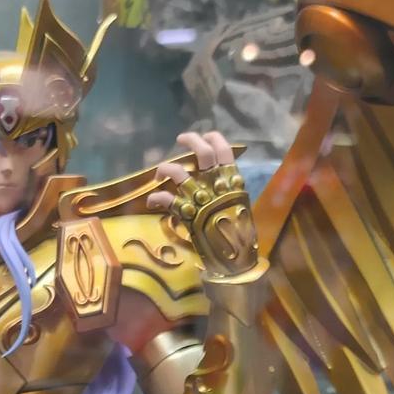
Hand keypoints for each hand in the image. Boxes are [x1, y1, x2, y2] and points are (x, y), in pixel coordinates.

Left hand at [147, 130, 258, 276]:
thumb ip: (229, 196)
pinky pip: (168, 200)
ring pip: (180, 173)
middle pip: (203, 153)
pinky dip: (157, 198)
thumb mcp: (239, 209)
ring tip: (161, 172)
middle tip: (182, 139)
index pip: (225, 153)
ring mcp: (200, 199)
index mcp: (232, 184)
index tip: (207, 135)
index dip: (215, 140)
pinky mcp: (187, 214)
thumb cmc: (241, 236)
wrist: (237, 258)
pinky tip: (152, 201)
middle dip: (192, 141)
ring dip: (167, 168)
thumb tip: (222, 187)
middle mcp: (216, 186)